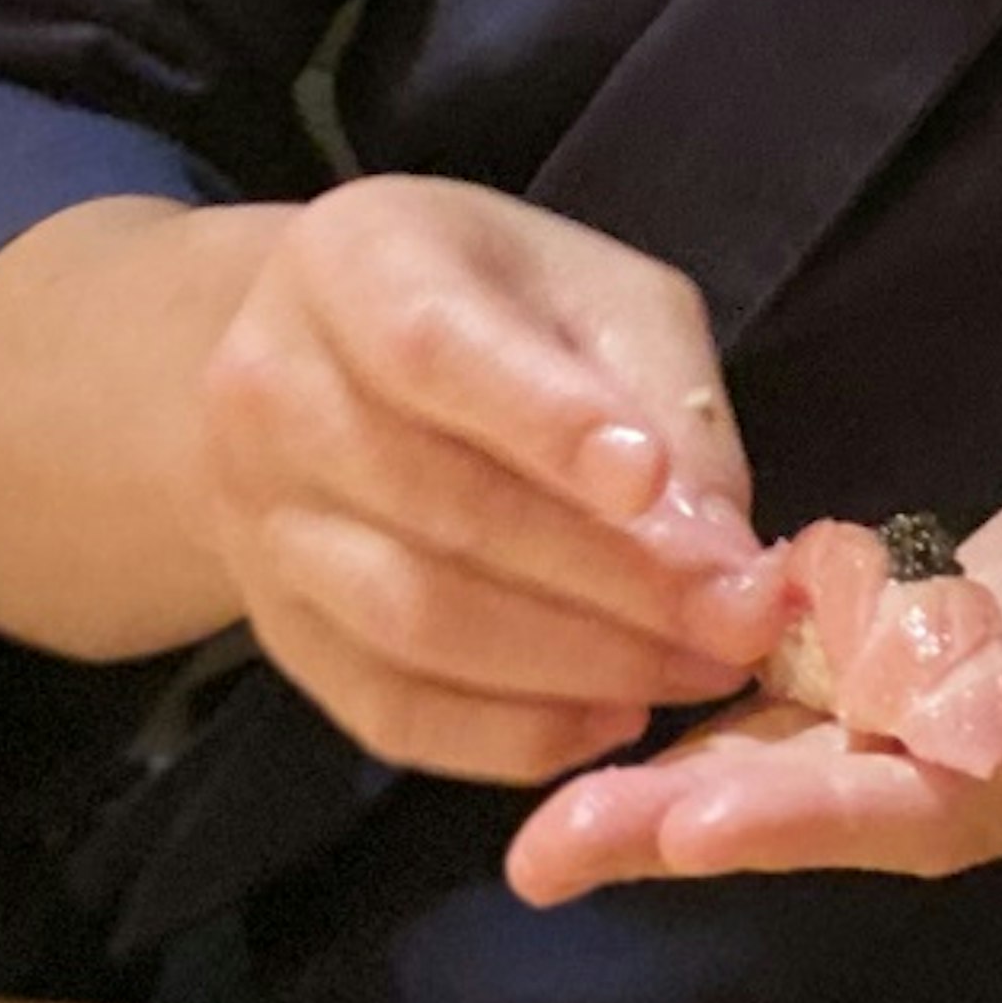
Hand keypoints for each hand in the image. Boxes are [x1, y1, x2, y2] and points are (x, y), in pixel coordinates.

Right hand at [167, 180, 789, 787]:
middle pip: (442, 509)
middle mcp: (271, 393)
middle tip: (741, 617)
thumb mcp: (596, 294)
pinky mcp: (280, 635)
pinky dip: (512, 737)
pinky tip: (614, 720)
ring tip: (700, 669)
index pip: (434, 350)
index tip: (656, 483)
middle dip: (614, 578)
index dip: (547, 424)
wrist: (327, 366)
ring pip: (416, 625)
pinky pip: (392, 712)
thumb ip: (662, 399)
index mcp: (350, 265)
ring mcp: (260, 525)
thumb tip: (722, 549)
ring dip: (579, 665)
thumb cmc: (497, 310)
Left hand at [503, 317, 1001, 903]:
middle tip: (558, 849)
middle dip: (717, 825)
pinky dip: (738, 719)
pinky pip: (838, 704)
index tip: (705, 818)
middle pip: (871, 809)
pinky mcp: (972, 646)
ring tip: (548, 828)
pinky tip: (627, 723)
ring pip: (834, 769)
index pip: (977, 783)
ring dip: (696, 796)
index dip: (842, 803)